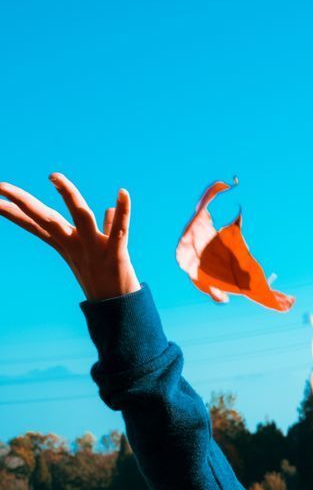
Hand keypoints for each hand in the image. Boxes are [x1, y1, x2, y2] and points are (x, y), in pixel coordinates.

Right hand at [0, 172, 139, 300]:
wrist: (120, 313)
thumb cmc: (111, 281)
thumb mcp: (104, 250)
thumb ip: (107, 228)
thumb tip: (109, 211)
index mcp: (69, 244)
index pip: (38, 224)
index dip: (16, 212)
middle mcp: (78, 246)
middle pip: (47, 219)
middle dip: (25, 202)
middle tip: (1, 187)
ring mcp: (96, 251)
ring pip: (81, 218)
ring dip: (69, 196)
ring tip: (54, 176)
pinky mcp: (116, 257)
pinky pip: (120, 232)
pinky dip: (123, 211)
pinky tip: (123, 192)